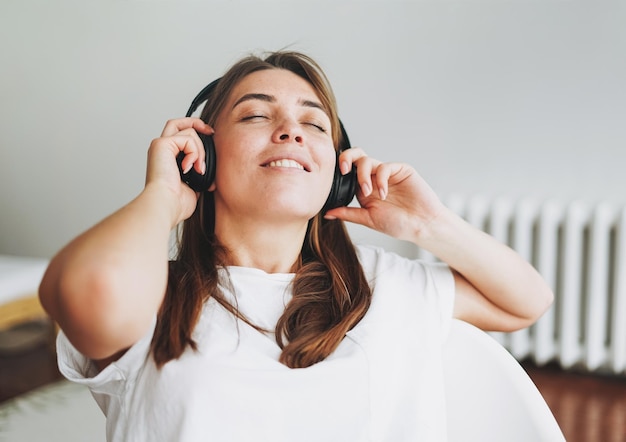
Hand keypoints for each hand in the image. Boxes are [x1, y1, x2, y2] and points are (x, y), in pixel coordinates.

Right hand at [145, 117, 213, 223]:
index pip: (179, 137)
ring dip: (200, 150)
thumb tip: (208, 173)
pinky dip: (195, 153)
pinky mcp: (162, 144)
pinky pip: (188, 138)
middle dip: (196, 122)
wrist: (166, 205)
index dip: (195, 134)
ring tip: (199, 169)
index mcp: (166, 159)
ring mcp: (160, 145)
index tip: (209, 138)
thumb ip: (197, 175)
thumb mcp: (193, 186)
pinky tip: (190, 168)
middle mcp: (161, 150)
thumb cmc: (176, 203)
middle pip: (177, 123)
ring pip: (189, 132)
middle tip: (210, 132)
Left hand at [324, 148, 445, 243]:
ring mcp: (386, 173)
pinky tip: (383, 193)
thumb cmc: (398, 224)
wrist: (422, 225)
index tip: (334, 179)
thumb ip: (348, 213)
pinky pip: (384, 166)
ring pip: (367, 160)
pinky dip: (380, 179)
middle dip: (346, 157)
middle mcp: (374, 177)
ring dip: (363, 175)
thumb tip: (327, 213)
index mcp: (364, 188)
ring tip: (369, 192)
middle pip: (355, 156)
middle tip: (343, 170)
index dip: (338, 170)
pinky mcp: (400, 169)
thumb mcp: (368, 219)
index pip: (347, 171)